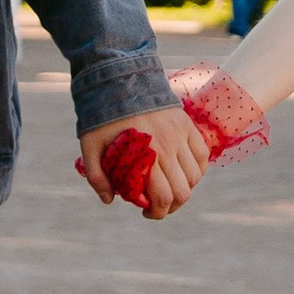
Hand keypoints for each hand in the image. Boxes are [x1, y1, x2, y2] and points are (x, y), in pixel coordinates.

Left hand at [76, 103, 207, 221]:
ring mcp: (180, 135)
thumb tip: (109, 200)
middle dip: (172, 206)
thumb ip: (96, 176)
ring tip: (170, 188)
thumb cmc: (102, 116)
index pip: (164, 197)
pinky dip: (198, 169)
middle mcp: (168, 146)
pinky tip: (184, 172)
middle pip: (183, 191)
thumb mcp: (90, 146)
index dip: (158, 213)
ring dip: (185, 188)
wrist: (120, 80)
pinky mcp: (187, 125)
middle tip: (159, 205)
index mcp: (146, 155)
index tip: (147, 212)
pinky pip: (203, 155)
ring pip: (195, 176)